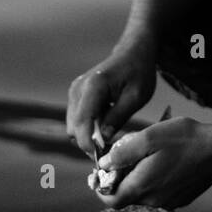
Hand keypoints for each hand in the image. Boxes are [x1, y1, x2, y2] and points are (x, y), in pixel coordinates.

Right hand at [66, 38, 157, 159]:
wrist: (133, 52)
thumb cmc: (139, 72)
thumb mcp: (136, 96)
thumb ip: (118, 117)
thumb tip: (102, 139)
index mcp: (93, 86)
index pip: (82, 123)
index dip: (88, 144)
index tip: (102, 158)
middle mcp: (78, 89)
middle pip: (73, 128)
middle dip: (88, 143)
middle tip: (110, 153)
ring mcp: (75, 91)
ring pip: (73, 126)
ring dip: (88, 137)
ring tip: (110, 141)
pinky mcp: (76, 95)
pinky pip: (77, 119)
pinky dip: (88, 129)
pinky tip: (106, 129)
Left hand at [95, 116, 211, 209]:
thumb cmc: (185, 139)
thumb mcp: (148, 137)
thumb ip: (121, 153)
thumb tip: (103, 165)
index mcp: (142, 187)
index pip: (110, 200)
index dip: (101, 187)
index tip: (102, 171)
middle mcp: (154, 201)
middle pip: (126, 195)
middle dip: (122, 177)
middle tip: (129, 154)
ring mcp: (169, 202)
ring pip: (143, 193)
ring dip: (140, 177)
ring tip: (151, 154)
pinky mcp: (181, 199)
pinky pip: (159, 193)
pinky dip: (156, 180)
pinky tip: (167, 161)